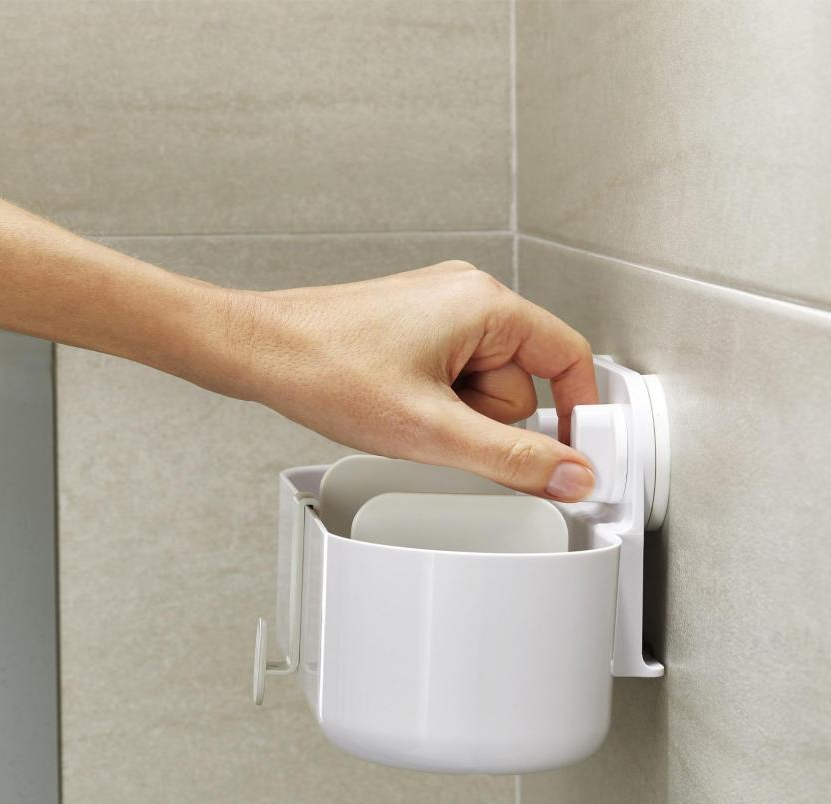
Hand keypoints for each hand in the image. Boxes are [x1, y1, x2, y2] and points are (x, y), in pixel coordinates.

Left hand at [231, 261, 598, 500]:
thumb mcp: (432, 431)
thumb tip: (570, 473)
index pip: (569, 357)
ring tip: (404, 412)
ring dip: (453, 415)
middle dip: (484, 419)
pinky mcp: (412, 330)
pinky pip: (449, 378)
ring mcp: (436, 311)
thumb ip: (511, 457)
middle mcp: (466, 296)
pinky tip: (393, 404)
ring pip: (480, 386)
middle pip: (519, 381)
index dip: (577, 412)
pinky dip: (432, 403)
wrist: (260, 352)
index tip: (574, 455)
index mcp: (485, 304)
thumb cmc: (327, 369)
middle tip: (435, 425)